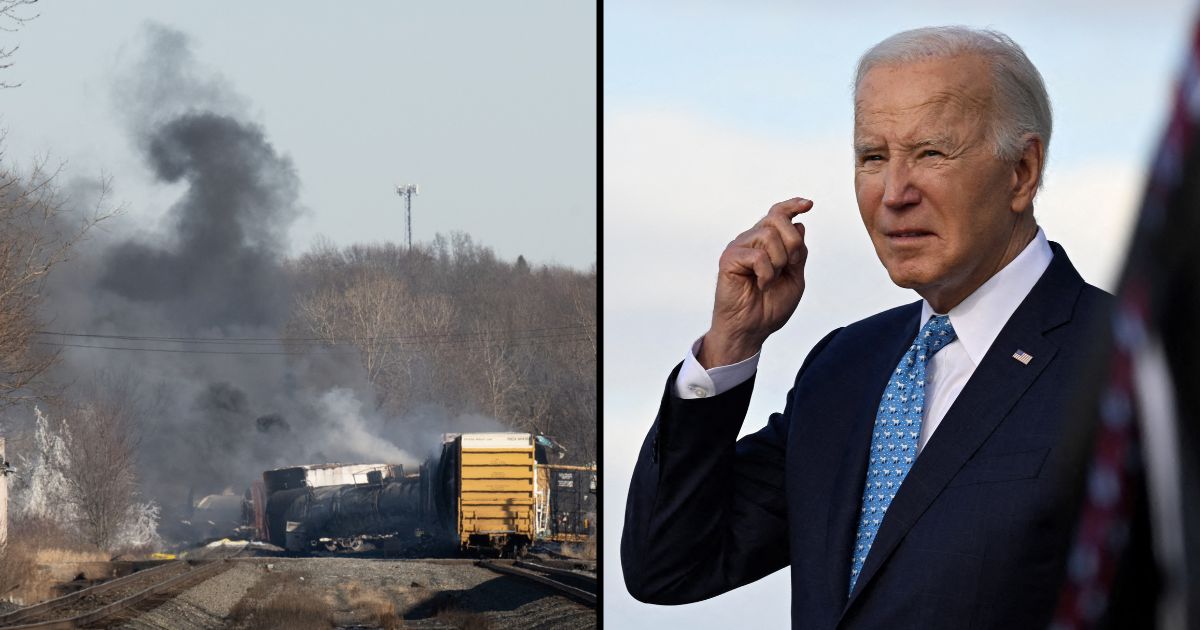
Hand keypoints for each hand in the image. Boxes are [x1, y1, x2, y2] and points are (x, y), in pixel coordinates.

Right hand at [699, 197, 810, 367]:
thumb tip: (799, 225)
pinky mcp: (729, 259)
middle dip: (792, 243)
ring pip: (769, 236)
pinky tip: (761, 285)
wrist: (751, 330)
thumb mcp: (795, 278)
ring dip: (779, 262)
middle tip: (789, 266)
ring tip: (770, 280)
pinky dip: (766, 273)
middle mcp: (751, 240)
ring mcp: (739, 248)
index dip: (792, 206)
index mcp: (766, 243)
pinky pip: (758, 255)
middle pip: (777, 219)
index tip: (808, 204)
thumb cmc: (769, 307)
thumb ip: (799, 253)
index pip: (778, 214)